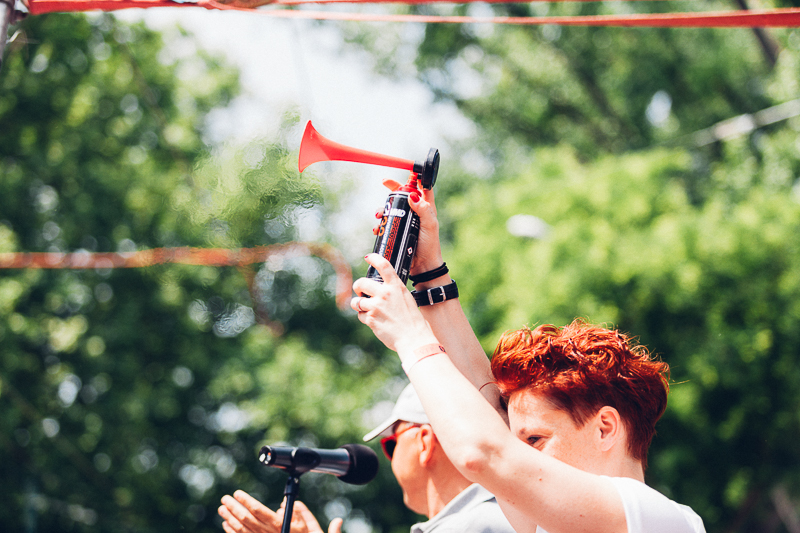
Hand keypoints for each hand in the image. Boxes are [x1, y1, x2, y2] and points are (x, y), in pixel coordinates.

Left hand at [218, 491, 341, 532]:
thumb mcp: (309, 527)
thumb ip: (300, 513)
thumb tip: (286, 503)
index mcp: (279, 525)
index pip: (258, 511)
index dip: (246, 501)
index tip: (237, 493)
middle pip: (246, 519)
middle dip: (234, 508)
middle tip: (225, 498)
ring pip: (241, 530)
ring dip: (230, 518)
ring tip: (222, 509)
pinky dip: (232, 531)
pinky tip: (226, 524)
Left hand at [351, 254, 438, 354]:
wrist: (414, 338)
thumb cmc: (413, 321)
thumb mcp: (406, 300)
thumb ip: (393, 293)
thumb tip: (381, 290)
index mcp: (396, 287)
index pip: (384, 265)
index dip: (374, 258)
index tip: (368, 257)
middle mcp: (385, 294)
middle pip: (361, 283)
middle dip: (358, 287)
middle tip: (360, 291)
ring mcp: (376, 306)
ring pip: (356, 301)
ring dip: (358, 304)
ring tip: (364, 308)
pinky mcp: (371, 319)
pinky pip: (360, 315)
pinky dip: (364, 318)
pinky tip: (374, 321)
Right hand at [379, 178, 443, 275]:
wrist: (423, 266)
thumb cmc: (430, 245)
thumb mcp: (429, 225)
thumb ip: (424, 209)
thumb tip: (412, 195)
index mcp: (426, 207)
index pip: (422, 187)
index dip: (415, 178)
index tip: (407, 171)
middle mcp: (415, 212)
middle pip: (403, 195)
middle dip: (393, 189)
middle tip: (384, 182)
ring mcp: (406, 222)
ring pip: (392, 208)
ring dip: (383, 208)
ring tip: (378, 215)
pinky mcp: (398, 231)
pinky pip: (386, 223)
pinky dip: (380, 224)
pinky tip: (377, 228)